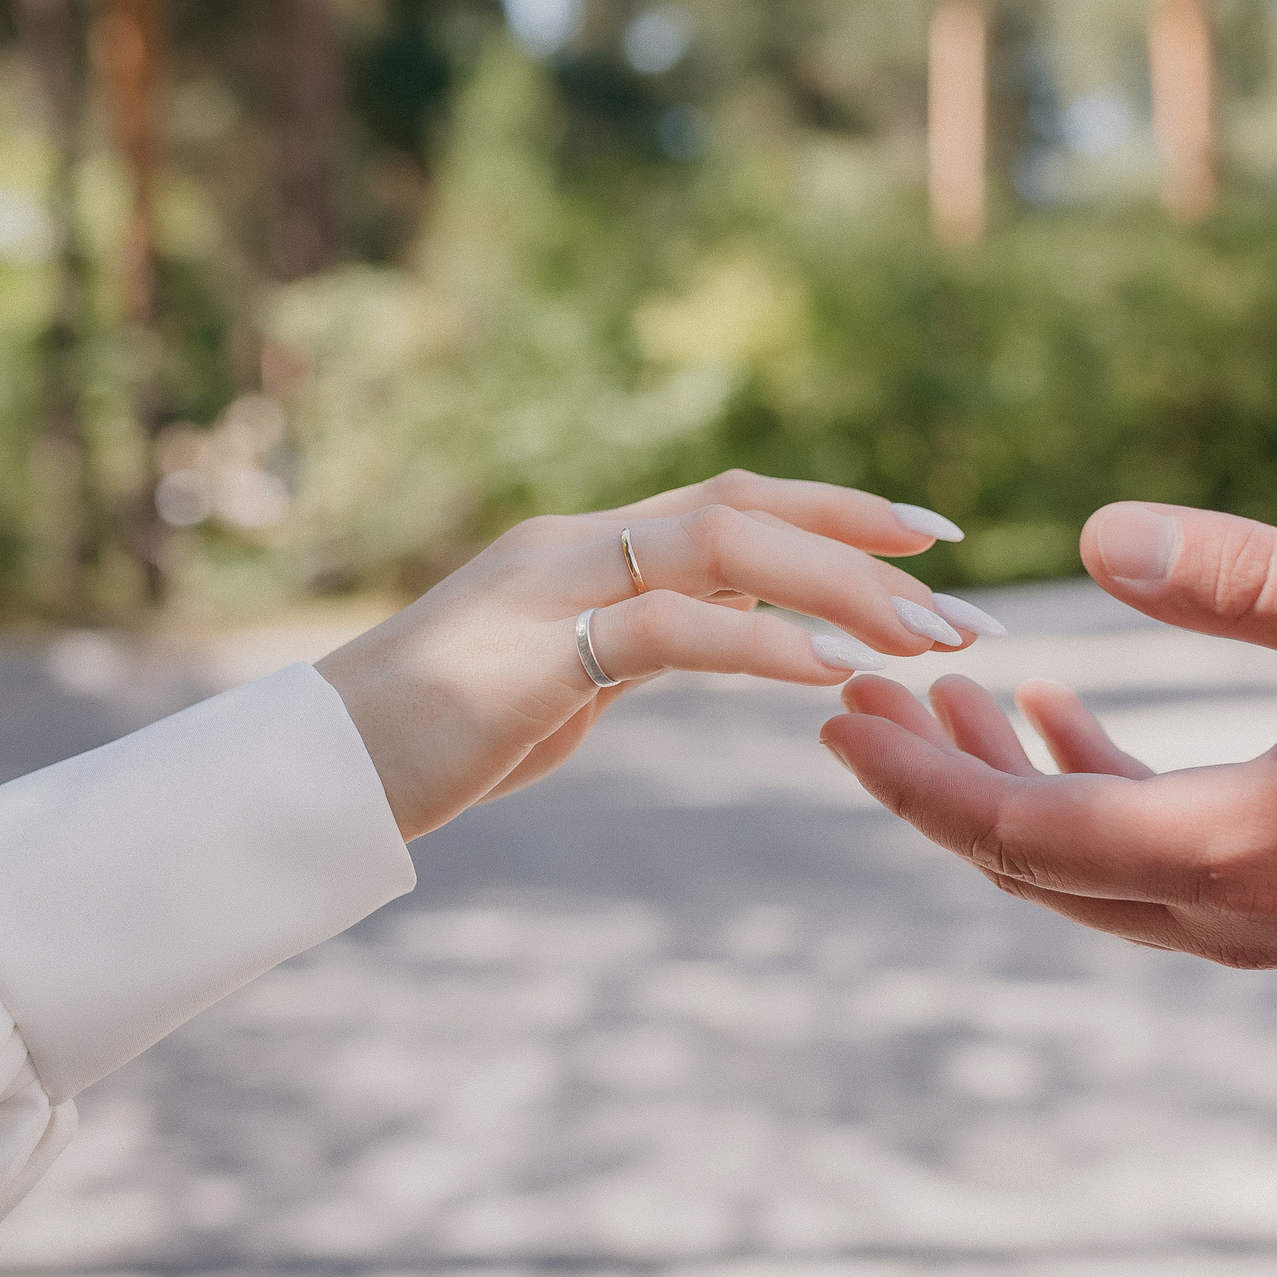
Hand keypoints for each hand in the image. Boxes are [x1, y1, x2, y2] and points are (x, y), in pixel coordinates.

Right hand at [317, 471, 992, 838]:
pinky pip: (673, 626)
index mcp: (585, 550)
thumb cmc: (428, 743)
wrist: (311, 775)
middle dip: (867, 547)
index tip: (933, 541)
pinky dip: (766, 641)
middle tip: (965, 607)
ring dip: (843, 590)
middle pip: (747, 505)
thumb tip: (719, 636)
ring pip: (725, 544)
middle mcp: (575, 545)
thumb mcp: (558, 682)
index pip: (734, 502)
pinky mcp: (535, 651)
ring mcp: (551, 585)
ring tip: (930, 642)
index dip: (838, 512)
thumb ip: (634, 646)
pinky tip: (837, 674)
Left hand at [821, 502, 1276, 965]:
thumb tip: (1095, 540)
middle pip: (1032, 865)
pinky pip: (1148, 865)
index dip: (918, 783)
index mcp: (1246, 851)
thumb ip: (1248, 578)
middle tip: (856, 696)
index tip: (838, 716)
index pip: (1025, 838)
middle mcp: (1237, 910)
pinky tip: (1054, 712)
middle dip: (932, 785)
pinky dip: (1085, 796)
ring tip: (947, 690)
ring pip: (1083, 871)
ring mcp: (1266, 920)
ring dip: (1003, 790)